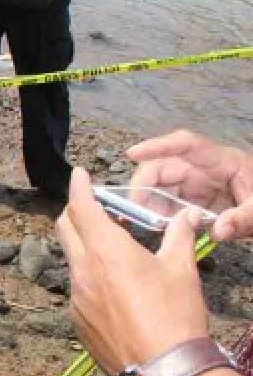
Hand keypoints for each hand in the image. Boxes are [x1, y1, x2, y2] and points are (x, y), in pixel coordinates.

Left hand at [56, 168, 210, 375]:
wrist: (164, 370)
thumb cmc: (176, 316)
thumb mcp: (182, 270)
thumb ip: (179, 236)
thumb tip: (187, 215)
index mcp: (106, 251)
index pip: (82, 208)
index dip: (79, 187)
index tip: (80, 174)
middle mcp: (83, 271)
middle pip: (66, 229)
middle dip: (76, 212)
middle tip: (94, 207)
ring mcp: (76, 297)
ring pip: (72, 259)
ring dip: (85, 247)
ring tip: (112, 250)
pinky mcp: (77, 319)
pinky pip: (77, 288)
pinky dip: (90, 277)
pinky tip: (114, 287)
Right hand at [128, 130, 252, 241]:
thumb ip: (243, 219)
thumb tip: (219, 230)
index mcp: (223, 161)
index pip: (185, 145)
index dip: (157, 146)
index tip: (133, 154)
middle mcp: (205, 170)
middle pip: (164, 168)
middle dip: (145, 186)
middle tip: (137, 211)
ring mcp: (199, 185)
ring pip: (163, 187)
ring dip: (151, 205)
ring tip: (155, 224)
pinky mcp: (196, 201)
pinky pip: (170, 204)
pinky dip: (162, 215)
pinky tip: (165, 228)